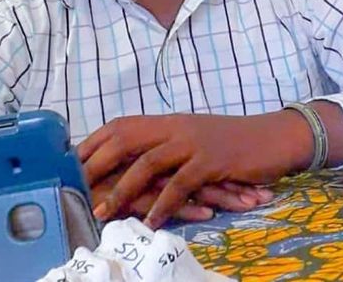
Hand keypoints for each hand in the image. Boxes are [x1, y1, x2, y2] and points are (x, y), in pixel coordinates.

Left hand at [78, 112, 311, 227]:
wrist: (271, 137)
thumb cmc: (230, 142)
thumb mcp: (192, 138)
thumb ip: (165, 147)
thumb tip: (132, 165)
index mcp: (167, 122)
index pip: (121, 125)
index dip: (94, 142)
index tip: (70, 161)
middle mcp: (175, 127)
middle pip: (126, 138)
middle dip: (97, 163)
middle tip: (75, 187)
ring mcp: (193, 143)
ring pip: (148, 162)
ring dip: (123, 189)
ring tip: (103, 212)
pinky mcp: (212, 161)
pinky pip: (181, 184)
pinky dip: (163, 204)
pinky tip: (151, 221)